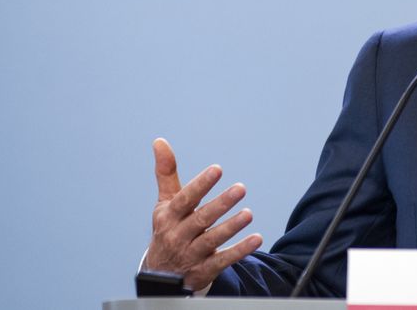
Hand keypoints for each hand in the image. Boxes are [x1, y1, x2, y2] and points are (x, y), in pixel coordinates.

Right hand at [143, 138, 262, 290]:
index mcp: (169, 216)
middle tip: (241, 188)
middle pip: (201, 219)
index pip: (185, 199)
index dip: (201, 185)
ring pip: (212, 240)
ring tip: (248, 213)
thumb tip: (160, 141)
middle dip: (221, 204)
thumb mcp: (165, 203)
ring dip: (231, 227)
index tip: (217, 169)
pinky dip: (240, 251)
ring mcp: (191, 254)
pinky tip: (256, 239)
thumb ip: (166, 173)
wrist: (161, 275)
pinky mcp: (204, 270)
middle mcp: (178, 236)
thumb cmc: (168, 229)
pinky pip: (223, 260)